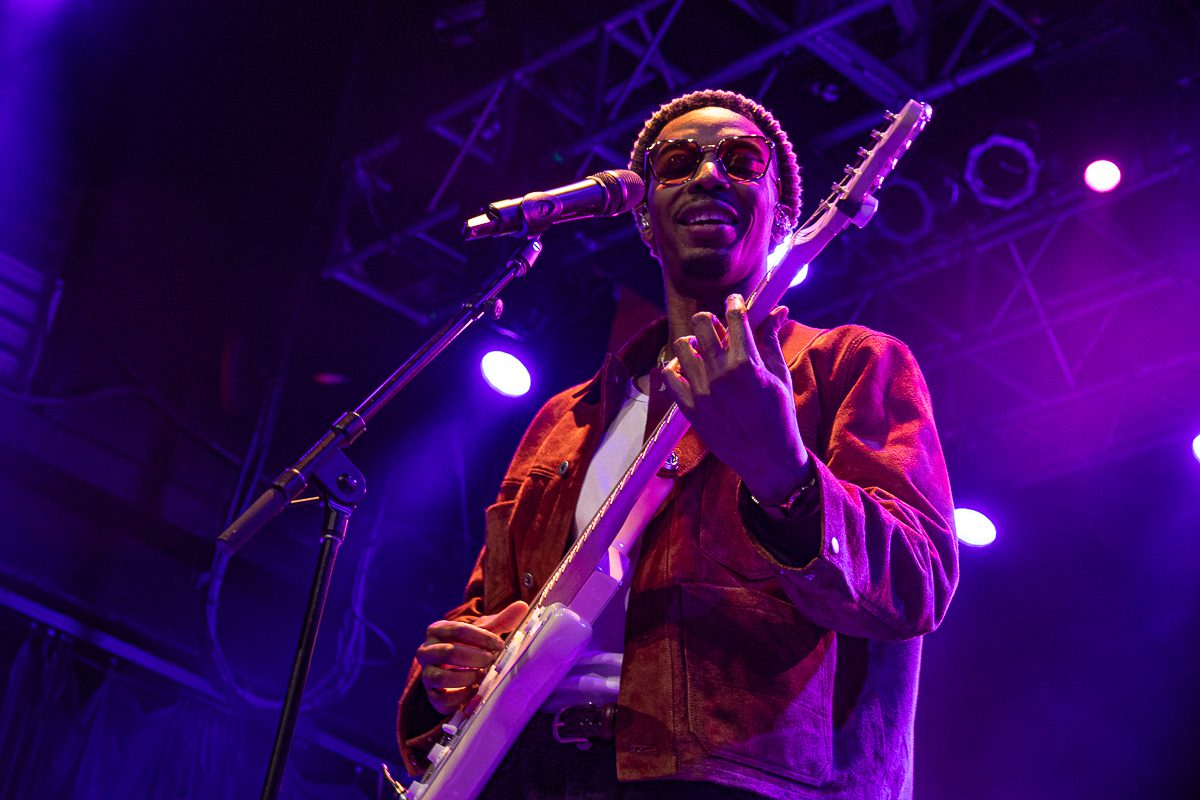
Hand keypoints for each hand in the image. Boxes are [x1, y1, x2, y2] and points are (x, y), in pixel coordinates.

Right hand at [416, 600, 528, 714]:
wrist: (458, 671)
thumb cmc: (471, 646)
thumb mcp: (484, 632)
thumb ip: (501, 620)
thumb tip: (522, 606)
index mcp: (437, 630)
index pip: (458, 630)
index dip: (482, 638)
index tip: (499, 645)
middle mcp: (426, 651)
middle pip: (448, 653)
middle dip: (475, 658)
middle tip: (492, 660)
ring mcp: (427, 674)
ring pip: (442, 677)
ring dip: (468, 677)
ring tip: (483, 675)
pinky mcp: (432, 696)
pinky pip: (444, 698)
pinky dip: (463, 696)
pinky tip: (475, 690)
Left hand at [662, 294, 809, 504]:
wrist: (768, 459)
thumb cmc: (779, 416)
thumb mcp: (780, 375)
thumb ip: (771, 340)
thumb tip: (778, 310)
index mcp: (747, 364)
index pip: (734, 317)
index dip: (734, 303)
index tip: (734, 301)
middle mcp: (721, 375)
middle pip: (702, 325)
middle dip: (709, 319)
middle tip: (716, 328)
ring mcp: (702, 392)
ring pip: (681, 347)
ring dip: (691, 343)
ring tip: (701, 350)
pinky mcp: (690, 409)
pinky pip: (669, 378)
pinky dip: (675, 369)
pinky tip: (687, 370)